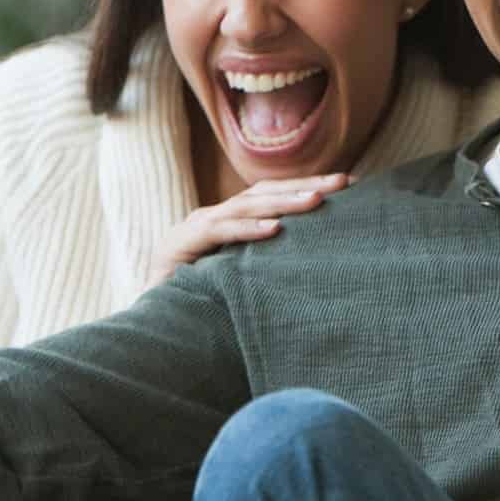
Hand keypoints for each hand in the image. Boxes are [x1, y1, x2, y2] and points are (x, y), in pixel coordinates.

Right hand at [148, 173, 348, 283]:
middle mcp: (215, 217)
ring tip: (316, 201)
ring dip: (283, 203)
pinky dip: (247, 229)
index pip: (272, 196)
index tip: (347, 185)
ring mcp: (197, 227)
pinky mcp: (182, 244)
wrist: (151, 318)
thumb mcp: (240, 278)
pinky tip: (274, 230)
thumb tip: (316, 262)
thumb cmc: (198, 300)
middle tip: (343, 182)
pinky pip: (220, 232)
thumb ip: (267, 265)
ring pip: (245, 206)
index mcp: (230, 223)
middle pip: (264, 192)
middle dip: (304, 185)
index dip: (306, 187)